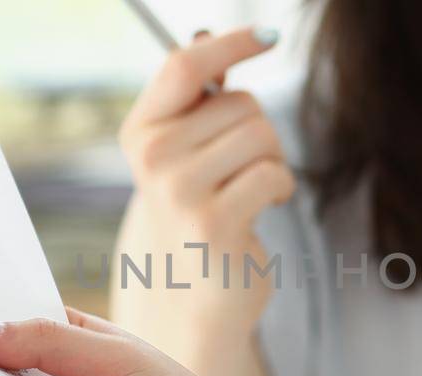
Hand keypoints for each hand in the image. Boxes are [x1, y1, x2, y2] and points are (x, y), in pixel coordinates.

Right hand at [111, 27, 293, 375]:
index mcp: (142, 131)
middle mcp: (153, 157)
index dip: (230, 43)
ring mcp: (180, 190)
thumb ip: (197, 99)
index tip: (267, 35)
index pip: (183, 65)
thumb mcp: (185, 153)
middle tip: (243, 170)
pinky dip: (280, 188)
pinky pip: (272, 174)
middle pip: (240, 102)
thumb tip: (208, 33)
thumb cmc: (194, 216)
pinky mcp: (215, 222)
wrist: (188, 297)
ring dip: (272, 162)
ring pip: (261, 135)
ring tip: (249, 192)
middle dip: (260, 132)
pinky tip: (262, 209)